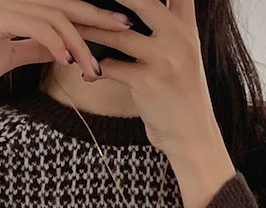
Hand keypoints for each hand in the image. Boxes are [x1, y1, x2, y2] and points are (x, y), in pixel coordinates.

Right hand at [0, 0, 131, 116]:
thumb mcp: (9, 57)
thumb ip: (34, 48)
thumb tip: (62, 49)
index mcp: (16, 7)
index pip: (61, 8)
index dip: (91, 16)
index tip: (119, 28)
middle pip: (64, 4)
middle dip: (97, 17)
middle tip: (125, 29)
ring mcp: (0, 5)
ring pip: (54, 16)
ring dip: (79, 42)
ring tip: (93, 67)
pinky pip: (34, 25)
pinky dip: (56, 42)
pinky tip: (69, 59)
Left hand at [73, 0, 224, 156]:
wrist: (191, 136)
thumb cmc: (182, 97)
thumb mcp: (184, 57)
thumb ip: (169, 31)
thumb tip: (131, 18)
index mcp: (187, 28)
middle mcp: (178, 38)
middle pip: (143, 1)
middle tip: (84, 1)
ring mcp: (164, 59)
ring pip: (119, 35)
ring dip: (92, 32)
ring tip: (73, 30)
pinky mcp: (147, 82)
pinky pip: (112, 67)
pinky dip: (95, 69)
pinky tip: (88, 73)